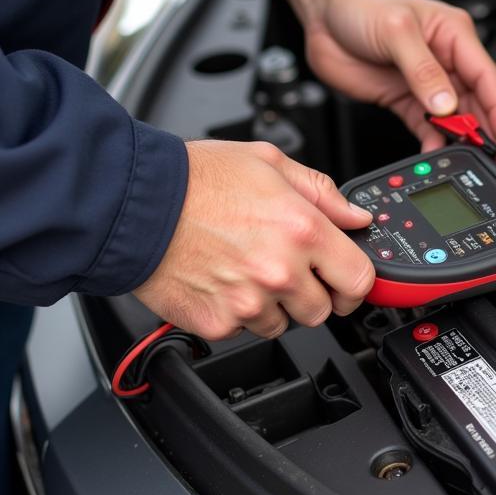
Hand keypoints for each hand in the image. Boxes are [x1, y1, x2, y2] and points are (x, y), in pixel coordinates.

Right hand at [134, 140, 375, 340]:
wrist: (135, 204)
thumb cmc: (197, 179)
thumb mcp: (270, 163)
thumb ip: (322, 192)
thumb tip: (355, 216)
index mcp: (303, 230)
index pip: (360, 279)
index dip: (355, 282)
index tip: (346, 278)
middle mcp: (281, 271)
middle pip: (323, 310)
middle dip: (312, 293)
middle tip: (288, 270)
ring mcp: (249, 302)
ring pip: (283, 324)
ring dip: (273, 305)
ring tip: (246, 269)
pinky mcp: (218, 322)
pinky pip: (243, 330)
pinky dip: (236, 312)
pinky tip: (221, 280)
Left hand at [262, 0, 495, 172]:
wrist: (324, 14)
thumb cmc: (361, 6)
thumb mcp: (396, 31)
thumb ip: (422, 70)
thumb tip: (446, 104)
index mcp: (454, 36)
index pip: (487, 77)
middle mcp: (446, 60)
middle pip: (478, 103)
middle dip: (491, 133)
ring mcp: (427, 82)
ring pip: (456, 119)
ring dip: (465, 142)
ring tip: (475, 164)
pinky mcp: (406, 99)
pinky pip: (427, 127)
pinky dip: (434, 143)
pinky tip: (437, 155)